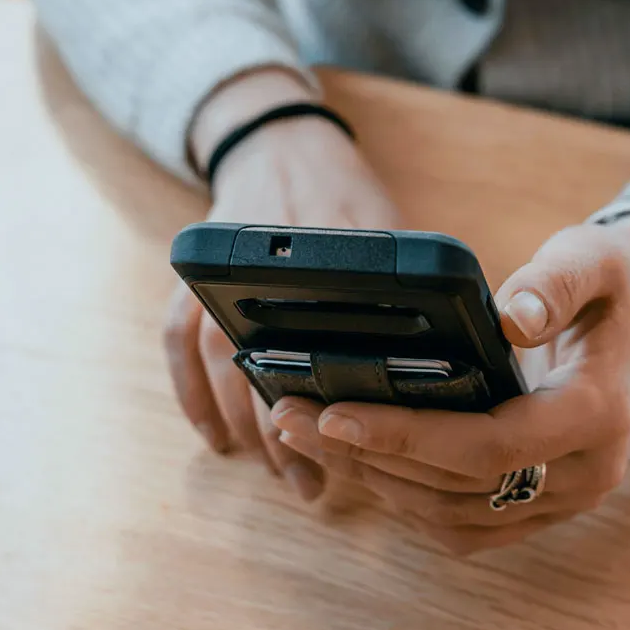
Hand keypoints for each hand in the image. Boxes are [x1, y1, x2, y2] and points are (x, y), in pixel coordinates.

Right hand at [164, 69, 402, 499]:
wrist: (281, 144)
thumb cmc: (344, 192)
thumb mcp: (389, 230)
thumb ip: (407, 287)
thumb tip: (451, 363)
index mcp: (319, 258)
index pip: (320, 342)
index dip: (332, 405)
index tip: (347, 449)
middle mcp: (260, 270)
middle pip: (261, 367)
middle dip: (286, 435)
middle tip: (311, 484)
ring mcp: (218, 276)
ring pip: (219, 367)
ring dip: (245, 429)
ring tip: (278, 472)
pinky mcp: (192, 281)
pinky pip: (177, 345)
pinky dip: (191, 397)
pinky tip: (216, 440)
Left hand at [268, 215, 629, 552]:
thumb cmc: (608, 282)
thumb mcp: (589, 258)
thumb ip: (553, 284)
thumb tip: (510, 319)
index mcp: (599, 412)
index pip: (491, 444)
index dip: (407, 434)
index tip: (332, 413)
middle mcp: (586, 473)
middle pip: (458, 487)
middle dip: (367, 456)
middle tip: (290, 418)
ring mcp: (564, 498)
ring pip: (453, 516)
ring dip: (376, 483)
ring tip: (307, 438)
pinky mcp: (541, 506)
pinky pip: (464, 527)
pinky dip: (408, 502)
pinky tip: (360, 465)